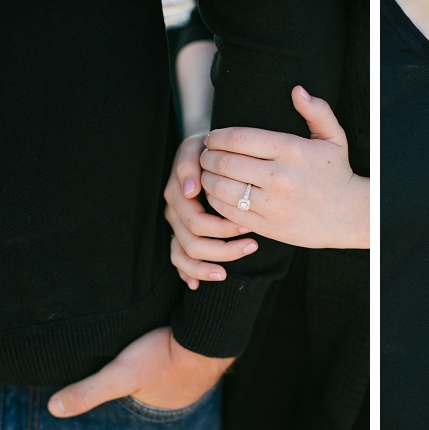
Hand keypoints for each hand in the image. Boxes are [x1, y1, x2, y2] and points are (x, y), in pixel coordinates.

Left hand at [46, 327, 234, 416]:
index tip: (111, 371)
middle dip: (141, 375)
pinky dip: (177, 347)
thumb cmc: (167, 355)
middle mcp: (182, 393)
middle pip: (153, 386)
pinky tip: (168, 333)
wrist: (211, 331)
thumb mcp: (121, 374)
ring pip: (171, 368)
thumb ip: (89, 391)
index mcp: (161, 404)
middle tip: (128, 355)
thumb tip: (53, 409)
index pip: (135, 400)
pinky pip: (186, 352)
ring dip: (160, 360)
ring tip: (145, 345)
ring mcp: (197, 372)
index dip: (122, 390)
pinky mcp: (205, 349)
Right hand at [163, 134, 258, 289]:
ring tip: (239, 260)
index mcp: (178, 192)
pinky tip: (205, 282)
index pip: (196, 221)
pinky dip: (191, 273)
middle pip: (194, 242)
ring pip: (186, 255)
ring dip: (210, 263)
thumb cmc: (212, 148)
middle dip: (224, 247)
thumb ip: (190, 163)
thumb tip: (191, 191)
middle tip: (253, 244)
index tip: (248, 225)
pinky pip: (179, 261)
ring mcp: (176, 224)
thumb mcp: (199, 147)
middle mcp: (175, 211)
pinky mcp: (179, 235)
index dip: (222, 227)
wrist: (211, 148)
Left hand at [184, 86, 365, 253]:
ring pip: (222, 188)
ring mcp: (272, 203)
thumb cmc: (337, 174)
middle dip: (207, 157)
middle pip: (225, 162)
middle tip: (205, 156)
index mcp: (291, 150)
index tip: (213, 139)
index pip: (238, 138)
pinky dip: (216, 202)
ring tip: (208, 173)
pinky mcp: (268, 225)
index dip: (217, 137)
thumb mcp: (334, 138)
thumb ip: (317, 111)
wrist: (350, 215)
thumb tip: (297, 91)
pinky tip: (218, 195)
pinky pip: (230, 212)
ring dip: (208, 179)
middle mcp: (280, 176)